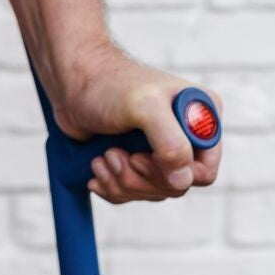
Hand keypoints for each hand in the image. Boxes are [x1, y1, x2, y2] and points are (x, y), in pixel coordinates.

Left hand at [48, 44, 222, 203]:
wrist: (71, 82)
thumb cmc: (106, 85)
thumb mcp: (144, 108)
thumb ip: (171, 143)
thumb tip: (181, 181)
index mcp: (201, 119)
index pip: (203, 172)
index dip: (170, 174)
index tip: (138, 157)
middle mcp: (185, 137)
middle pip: (174, 187)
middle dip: (138, 179)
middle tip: (112, 154)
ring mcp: (159, 150)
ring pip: (151, 192)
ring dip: (120, 182)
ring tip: (103, 156)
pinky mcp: (134, 161)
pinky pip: (131, 193)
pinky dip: (111, 186)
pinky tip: (96, 167)